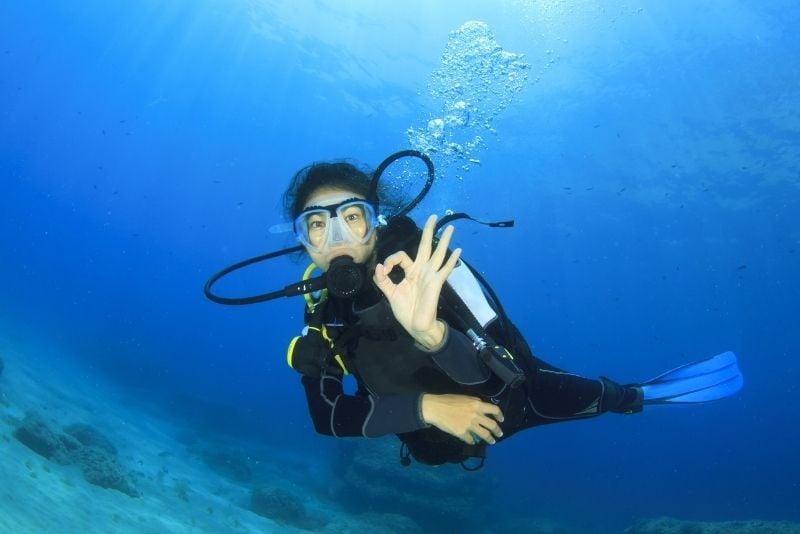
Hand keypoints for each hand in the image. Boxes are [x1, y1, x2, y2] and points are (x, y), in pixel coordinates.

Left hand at [373, 214, 461, 348]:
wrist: (415, 325)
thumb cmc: (404, 310)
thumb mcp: (390, 293)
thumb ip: (382, 280)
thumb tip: (379, 267)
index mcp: (410, 272)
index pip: (402, 256)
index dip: (391, 260)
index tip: (385, 270)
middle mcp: (422, 270)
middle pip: (425, 246)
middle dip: (429, 231)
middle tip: (433, 216)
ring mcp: (431, 275)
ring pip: (438, 254)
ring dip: (444, 240)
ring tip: (450, 227)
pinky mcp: (437, 282)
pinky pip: (445, 269)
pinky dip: (452, 260)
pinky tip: (458, 250)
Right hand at [420, 393, 504, 444]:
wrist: (435, 408)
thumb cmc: (448, 400)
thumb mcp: (465, 397)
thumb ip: (475, 403)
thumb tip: (482, 408)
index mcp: (477, 405)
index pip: (494, 410)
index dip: (500, 415)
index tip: (501, 420)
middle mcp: (476, 415)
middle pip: (492, 425)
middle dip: (498, 431)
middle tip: (499, 434)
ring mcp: (469, 425)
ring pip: (484, 434)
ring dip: (490, 439)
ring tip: (492, 441)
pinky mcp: (462, 433)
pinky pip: (471, 440)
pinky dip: (473, 441)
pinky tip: (473, 441)